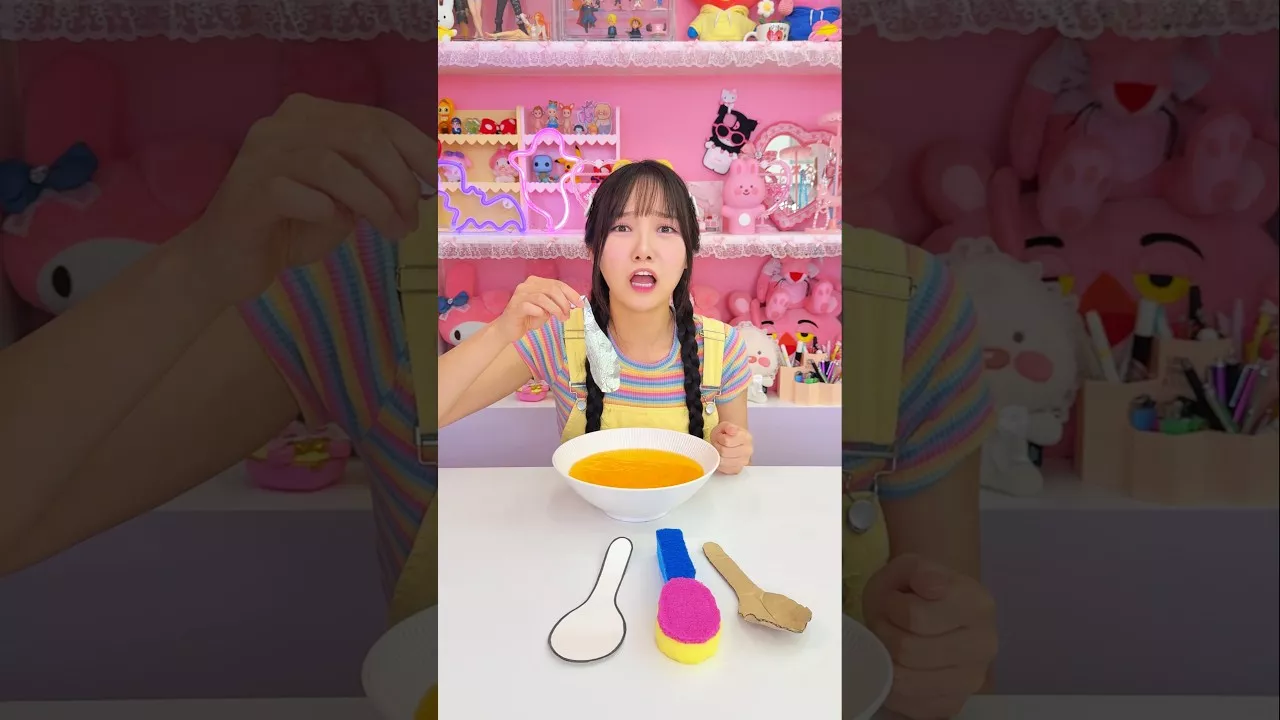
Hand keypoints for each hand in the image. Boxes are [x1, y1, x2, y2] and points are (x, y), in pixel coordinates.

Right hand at [187, 94, 435, 304]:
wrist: (229, 261)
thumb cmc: (292, 227)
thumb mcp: (345, 198)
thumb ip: (375, 180)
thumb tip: (423, 181)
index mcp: (311, 115)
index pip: (377, 119)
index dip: (416, 150)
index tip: (437, 183)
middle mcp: (283, 124)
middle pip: (361, 136)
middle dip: (398, 180)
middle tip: (410, 220)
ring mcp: (262, 154)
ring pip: (333, 164)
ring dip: (374, 202)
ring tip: (392, 231)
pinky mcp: (248, 190)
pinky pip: (297, 193)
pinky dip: (324, 210)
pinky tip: (333, 223)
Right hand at [493, 276, 581, 342]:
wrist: (508, 329)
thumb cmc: (527, 318)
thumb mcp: (546, 310)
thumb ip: (556, 304)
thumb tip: (572, 304)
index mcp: (535, 282)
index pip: (557, 283)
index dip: (571, 293)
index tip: (580, 304)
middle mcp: (526, 285)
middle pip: (551, 289)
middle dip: (564, 302)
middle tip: (568, 314)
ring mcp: (520, 295)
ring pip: (542, 297)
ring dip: (555, 308)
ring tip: (561, 318)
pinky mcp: (515, 307)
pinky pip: (530, 306)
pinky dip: (540, 312)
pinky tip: (543, 317)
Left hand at [710, 422, 751, 474]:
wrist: (732, 440)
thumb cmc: (727, 434)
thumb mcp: (725, 425)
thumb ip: (727, 426)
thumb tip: (731, 430)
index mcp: (746, 437)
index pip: (726, 441)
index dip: (719, 438)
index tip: (721, 436)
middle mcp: (748, 450)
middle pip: (724, 452)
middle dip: (718, 447)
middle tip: (719, 444)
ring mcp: (744, 461)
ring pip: (723, 461)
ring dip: (718, 455)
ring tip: (721, 450)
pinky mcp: (738, 469)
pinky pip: (724, 468)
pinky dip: (720, 463)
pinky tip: (723, 457)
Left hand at [863, 554, 997, 719]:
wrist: (929, 611)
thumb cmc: (916, 590)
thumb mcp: (910, 567)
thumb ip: (917, 570)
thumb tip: (929, 585)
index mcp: (977, 605)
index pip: (915, 617)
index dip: (892, 607)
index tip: (896, 600)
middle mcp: (984, 645)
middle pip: (908, 650)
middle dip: (886, 633)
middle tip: (889, 623)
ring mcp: (971, 680)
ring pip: (905, 681)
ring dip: (886, 660)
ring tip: (893, 643)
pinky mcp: (953, 704)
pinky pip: (907, 702)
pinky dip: (892, 685)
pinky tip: (901, 665)